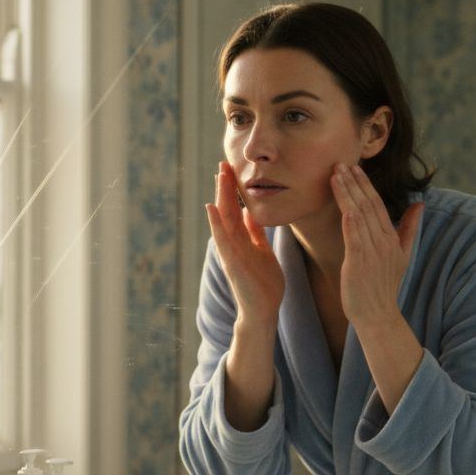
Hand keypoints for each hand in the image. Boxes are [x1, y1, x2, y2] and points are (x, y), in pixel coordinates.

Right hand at [204, 161, 283, 328]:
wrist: (262, 311)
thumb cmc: (263, 284)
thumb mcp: (262, 251)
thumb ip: (254, 233)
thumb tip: (250, 213)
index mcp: (241, 239)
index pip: (236, 209)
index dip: (234, 189)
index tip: (232, 169)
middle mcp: (233, 243)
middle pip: (227, 209)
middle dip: (226, 187)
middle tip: (223, 163)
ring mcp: (230, 252)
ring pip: (223, 220)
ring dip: (220, 197)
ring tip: (218, 177)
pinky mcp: (232, 263)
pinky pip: (223, 239)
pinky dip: (216, 223)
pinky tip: (211, 207)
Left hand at [330, 163, 423, 327]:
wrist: (378, 314)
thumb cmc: (384, 286)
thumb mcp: (402, 254)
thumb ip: (408, 228)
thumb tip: (420, 204)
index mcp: (391, 238)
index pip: (377, 204)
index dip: (365, 185)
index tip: (353, 168)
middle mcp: (383, 241)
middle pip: (368, 205)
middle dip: (355, 182)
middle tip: (341, 163)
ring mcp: (372, 251)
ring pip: (359, 215)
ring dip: (347, 193)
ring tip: (335, 174)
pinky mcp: (359, 261)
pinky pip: (354, 235)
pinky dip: (350, 217)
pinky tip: (343, 203)